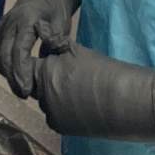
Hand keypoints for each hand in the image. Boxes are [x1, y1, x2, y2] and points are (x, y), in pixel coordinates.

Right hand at [0, 0, 89, 97]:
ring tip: (17, 86)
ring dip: (3, 71)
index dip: (21, 71)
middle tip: (23, 94)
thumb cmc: (56, 8)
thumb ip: (53, 42)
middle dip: (11, 76)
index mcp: (26, 19)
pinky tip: (10, 73)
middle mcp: (9, 22)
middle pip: (3, 54)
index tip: (27, 88)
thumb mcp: (61, 23)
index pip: (18, 49)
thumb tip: (48, 63)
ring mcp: (2, 24)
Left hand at [33, 44, 154, 139]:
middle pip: (37, 85)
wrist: (124, 100)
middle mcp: (42, 93)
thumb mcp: (77, 51)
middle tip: (72, 78)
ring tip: (79, 92)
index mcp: (45, 71)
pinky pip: (54, 116)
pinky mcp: (59, 127)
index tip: (58, 64)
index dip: (43, 64)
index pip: (29, 66)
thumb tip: (40, 27)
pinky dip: (63, 112)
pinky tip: (81, 105)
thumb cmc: (104, 71)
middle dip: (49, 81)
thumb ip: (54, 41)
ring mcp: (50, 112)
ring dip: (55, 97)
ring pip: (46, 101)